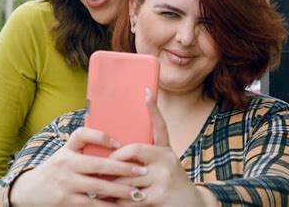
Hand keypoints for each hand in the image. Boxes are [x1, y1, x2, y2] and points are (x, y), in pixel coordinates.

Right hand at [10, 127, 142, 205]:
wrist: (30, 190)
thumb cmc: (57, 167)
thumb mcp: (66, 151)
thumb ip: (85, 143)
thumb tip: (114, 138)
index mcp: (68, 150)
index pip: (82, 136)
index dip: (101, 138)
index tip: (120, 144)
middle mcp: (66, 165)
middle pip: (98, 166)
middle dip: (123, 168)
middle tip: (143, 171)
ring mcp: (66, 184)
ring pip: (98, 188)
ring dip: (120, 191)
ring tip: (138, 193)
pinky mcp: (66, 202)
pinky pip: (91, 205)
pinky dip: (107, 206)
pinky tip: (121, 206)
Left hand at [109, 89, 216, 205]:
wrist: (191, 206)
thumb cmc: (170, 187)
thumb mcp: (164, 169)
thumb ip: (146, 161)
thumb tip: (115, 158)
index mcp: (166, 151)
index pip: (159, 126)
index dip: (153, 109)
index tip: (147, 92)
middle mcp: (167, 159)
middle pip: (133, 150)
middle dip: (113, 160)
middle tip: (100, 166)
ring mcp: (164, 176)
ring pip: (127, 176)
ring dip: (111, 185)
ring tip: (98, 188)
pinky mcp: (159, 194)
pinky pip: (130, 197)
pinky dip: (117, 202)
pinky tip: (109, 202)